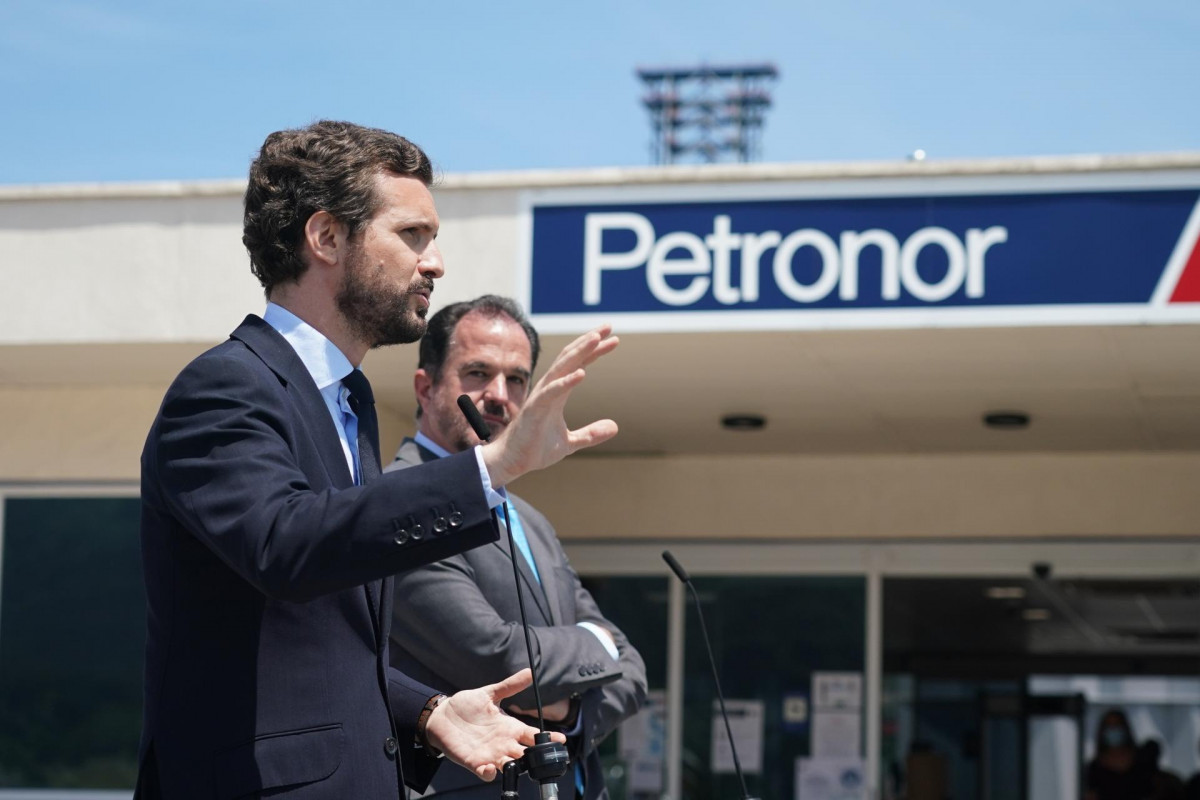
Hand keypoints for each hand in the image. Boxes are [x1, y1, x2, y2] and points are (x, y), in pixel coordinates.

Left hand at [424, 669, 565, 781]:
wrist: (442, 715)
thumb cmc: (467, 705)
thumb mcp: (490, 693)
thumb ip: (510, 685)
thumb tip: (530, 672)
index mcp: (509, 727)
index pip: (533, 736)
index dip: (547, 738)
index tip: (561, 739)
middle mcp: (502, 743)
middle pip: (524, 754)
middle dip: (533, 757)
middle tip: (539, 755)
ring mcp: (489, 754)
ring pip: (508, 766)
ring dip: (514, 766)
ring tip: (516, 762)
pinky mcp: (473, 761)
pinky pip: (484, 773)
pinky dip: (488, 773)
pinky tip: (490, 768)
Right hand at [481, 325, 618, 486]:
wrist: (512, 463)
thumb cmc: (535, 449)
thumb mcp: (570, 442)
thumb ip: (591, 433)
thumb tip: (615, 427)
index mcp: (558, 392)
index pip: (578, 364)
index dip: (595, 351)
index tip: (613, 339)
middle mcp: (549, 389)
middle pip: (571, 358)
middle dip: (589, 341)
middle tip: (607, 326)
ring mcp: (541, 397)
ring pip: (561, 367)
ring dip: (579, 352)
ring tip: (596, 339)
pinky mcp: (534, 409)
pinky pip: (551, 392)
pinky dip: (566, 382)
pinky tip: (582, 373)